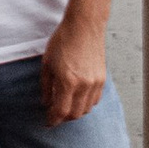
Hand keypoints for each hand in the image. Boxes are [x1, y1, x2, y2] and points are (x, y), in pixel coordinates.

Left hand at [41, 6, 107, 122]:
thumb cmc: (63, 40)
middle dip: (63, 118)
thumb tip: (46, 103)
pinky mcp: (102, 78)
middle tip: (55, 115)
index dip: (53, 120)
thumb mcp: (47, 63)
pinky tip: (77, 98)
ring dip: (75, 112)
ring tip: (65, 106)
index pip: (61, 111)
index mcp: (68, 81)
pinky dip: (86, 104)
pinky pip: (95, 100)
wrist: (83, 25)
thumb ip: (46, 86)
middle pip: (75, 114)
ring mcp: (95, 82)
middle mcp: (84, 85)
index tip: (48, 122)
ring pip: (86, 109)